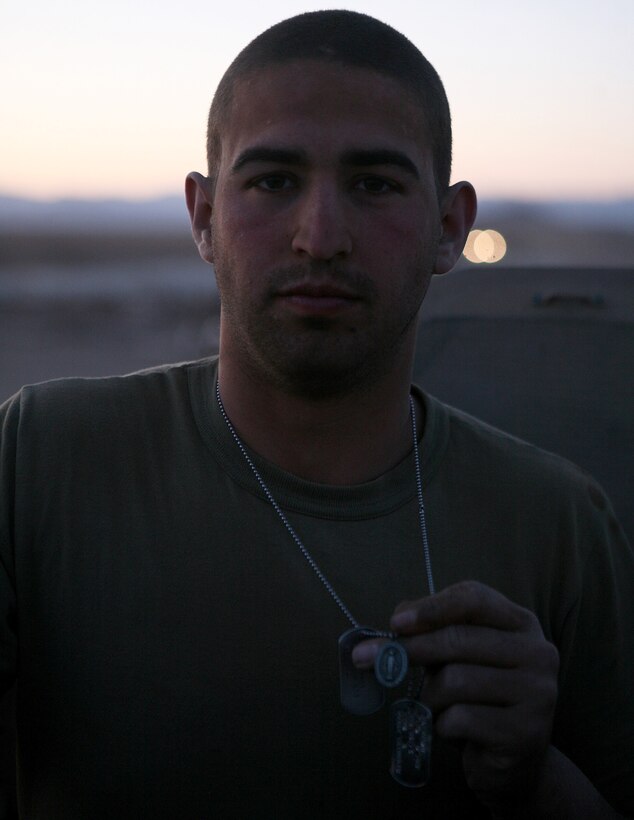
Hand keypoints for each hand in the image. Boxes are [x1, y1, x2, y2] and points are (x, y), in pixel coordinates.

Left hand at [353, 580, 558, 814]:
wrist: (514, 766)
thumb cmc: (478, 700)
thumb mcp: (458, 659)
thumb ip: (433, 634)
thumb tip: (395, 624)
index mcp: (521, 624)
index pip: (473, 598)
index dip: (431, 607)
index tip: (394, 623)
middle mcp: (538, 653)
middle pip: (459, 639)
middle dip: (408, 649)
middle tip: (364, 658)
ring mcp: (538, 693)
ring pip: (454, 681)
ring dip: (430, 697)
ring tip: (437, 708)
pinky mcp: (525, 732)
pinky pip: (459, 719)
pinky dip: (442, 726)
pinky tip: (454, 731)